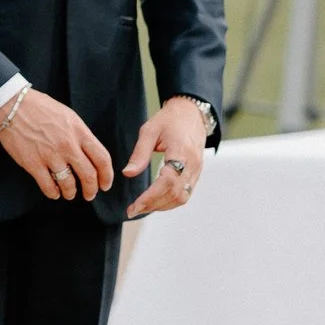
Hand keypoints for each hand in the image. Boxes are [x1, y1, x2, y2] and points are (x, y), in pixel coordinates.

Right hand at [0, 84, 115, 200]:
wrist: (11, 105)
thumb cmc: (39, 108)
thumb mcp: (67, 116)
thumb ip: (79, 134)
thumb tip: (88, 154)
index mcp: (79, 131)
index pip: (102, 158)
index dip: (106, 176)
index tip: (105, 184)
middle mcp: (68, 145)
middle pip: (89, 175)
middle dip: (91, 190)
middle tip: (90, 194)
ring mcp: (50, 155)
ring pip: (69, 184)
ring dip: (71, 193)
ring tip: (69, 194)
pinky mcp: (33, 164)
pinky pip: (48, 186)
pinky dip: (53, 193)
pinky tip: (53, 192)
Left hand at [123, 96, 209, 218]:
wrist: (191, 113)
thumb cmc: (169, 119)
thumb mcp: (149, 130)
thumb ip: (139, 153)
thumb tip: (127, 174)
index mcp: (181, 152)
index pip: (167, 182)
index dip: (151, 197)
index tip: (135, 206)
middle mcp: (192, 164)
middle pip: (175, 194)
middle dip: (153, 205)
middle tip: (133, 211)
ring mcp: (197, 170)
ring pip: (182, 197)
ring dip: (162, 206)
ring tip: (142, 208)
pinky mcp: (196, 173)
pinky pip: (185, 193)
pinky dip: (171, 201)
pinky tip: (156, 202)